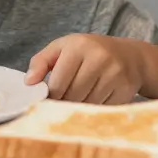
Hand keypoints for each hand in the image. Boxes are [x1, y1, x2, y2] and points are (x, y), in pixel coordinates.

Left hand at [25, 34, 145, 103]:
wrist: (130, 56)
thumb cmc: (88, 52)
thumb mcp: (62, 48)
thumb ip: (40, 61)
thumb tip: (28, 82)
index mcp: (78, 46)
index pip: (58, 83)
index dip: (50, 96)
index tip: (47, 100)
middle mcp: (99, 58)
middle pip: (72, 96)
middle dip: (64, 103)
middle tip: (62, 103)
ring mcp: (115, 74)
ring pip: (87, 105)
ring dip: (79, 108)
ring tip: (78, 100)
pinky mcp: (126, 88)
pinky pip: (103, 109)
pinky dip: (95, 110)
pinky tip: (94, 101)